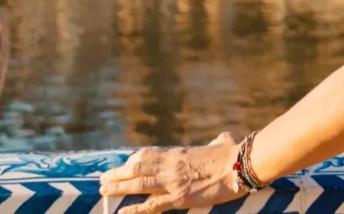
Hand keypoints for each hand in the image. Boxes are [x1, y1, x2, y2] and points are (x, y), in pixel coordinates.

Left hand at [99, 132, 243, 213]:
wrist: (240, 164)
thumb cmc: (234, 152)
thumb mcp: (222, 142)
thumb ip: (217, 141)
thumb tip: (223, 138)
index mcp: (178, 153)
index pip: (147, 155)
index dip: (131, 161)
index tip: (123, 165)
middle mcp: (171, 166)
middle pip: (136, 169)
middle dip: (117, 174)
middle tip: (103, 178)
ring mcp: (173, 182)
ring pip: (138, 185)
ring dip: (118, 188)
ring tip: (103, 192)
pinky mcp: (180, 198)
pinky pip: (152, 206)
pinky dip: (134, 210)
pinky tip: (121, 213)